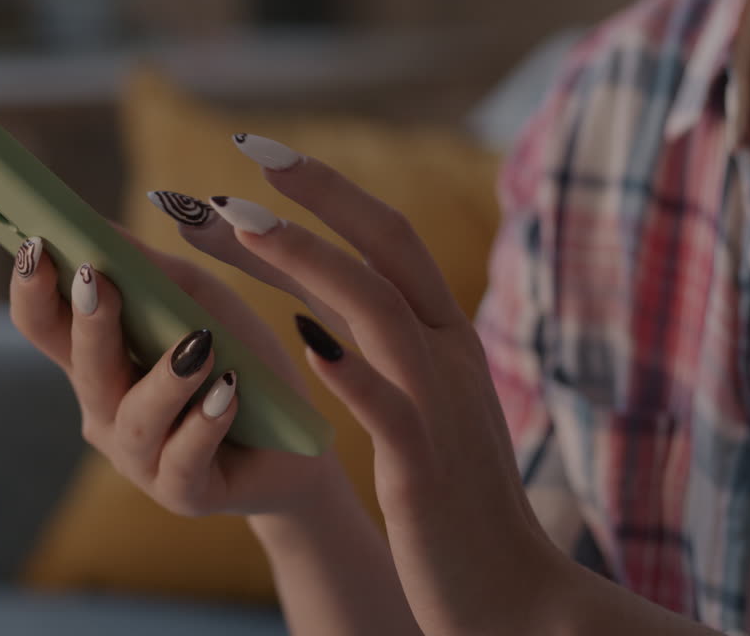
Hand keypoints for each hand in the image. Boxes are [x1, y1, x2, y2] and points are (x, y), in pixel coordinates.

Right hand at [8, 227, 346, 517]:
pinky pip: (183, 459)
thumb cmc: (239, 360)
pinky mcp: (182, 493)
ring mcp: (140, 457)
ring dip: (165, 379)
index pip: (44, 324)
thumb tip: (97, 225)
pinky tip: (227, 393)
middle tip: (98, 280)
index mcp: (97, 360)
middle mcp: (106, 409)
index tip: (36, 245)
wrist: (297, 443)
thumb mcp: (200, 302)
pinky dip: (205, 422)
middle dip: (89, 323)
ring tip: (200, 346)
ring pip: (134, 417)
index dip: (31, 288)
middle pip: (81, 366)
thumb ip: (151, 271)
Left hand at [185, 134, 560, 634]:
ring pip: (379, 308)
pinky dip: (349, 370)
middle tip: (239, 158)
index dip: (327, 191)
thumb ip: (384, 355)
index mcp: (448, 337)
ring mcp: (441, 408)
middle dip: (314, 196)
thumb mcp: (426, 407)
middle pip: (387, 248)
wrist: (512, 594)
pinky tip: (300, 342)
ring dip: (307, 258)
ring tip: (236, 224)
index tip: (259, 159)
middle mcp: (451, 355)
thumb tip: (320, 314)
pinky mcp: (425, 469)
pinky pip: (389, 407)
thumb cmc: (455, 501)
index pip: (389, 239)